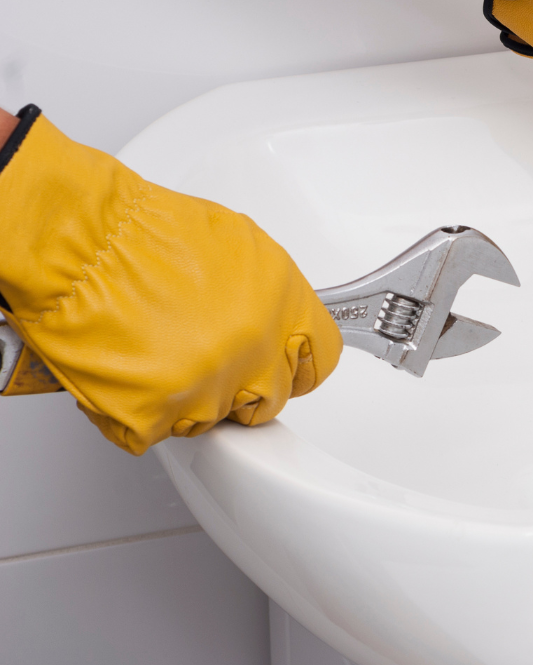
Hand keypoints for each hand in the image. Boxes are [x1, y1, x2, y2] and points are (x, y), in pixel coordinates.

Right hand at [0, 107, 341, 454]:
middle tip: (205, 357)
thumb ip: (270, 295)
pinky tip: (130, 370)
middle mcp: (256, 350)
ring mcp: (210, 387)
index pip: (320, 360)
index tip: (282, 365)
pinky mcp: (159, 414)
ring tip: (157, 352)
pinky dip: (141, 410)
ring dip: (188, 397)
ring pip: (214, 419)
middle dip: (242, 385)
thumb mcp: (241, 246)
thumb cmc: (146, 233)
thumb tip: (277, 319)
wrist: (80, 243)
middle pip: (269, 398)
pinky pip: (159, 430)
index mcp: (285, 306)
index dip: (295, 364)